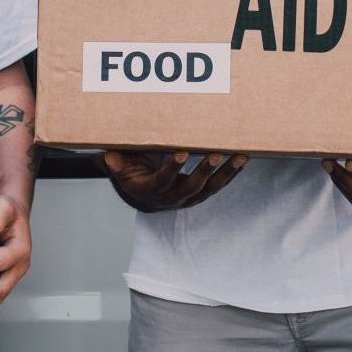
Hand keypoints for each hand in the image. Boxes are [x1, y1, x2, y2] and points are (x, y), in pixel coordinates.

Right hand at [102, 150, 248, 212]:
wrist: (144, 198)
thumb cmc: (133, 176)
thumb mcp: (121, 170)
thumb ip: (116, 164)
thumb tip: (109, 157)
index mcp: (151, 190)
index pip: (162, 180)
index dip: (171, 169)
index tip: (181, 153)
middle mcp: (172, 198)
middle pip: (191, 186)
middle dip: (205, 170)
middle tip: (216, 153)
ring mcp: (189, 197)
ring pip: (210, 187)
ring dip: (226, 172)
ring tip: (240, 156)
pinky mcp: (201, 194)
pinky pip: (218, 185)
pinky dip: (230, 173)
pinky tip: (242, 160)